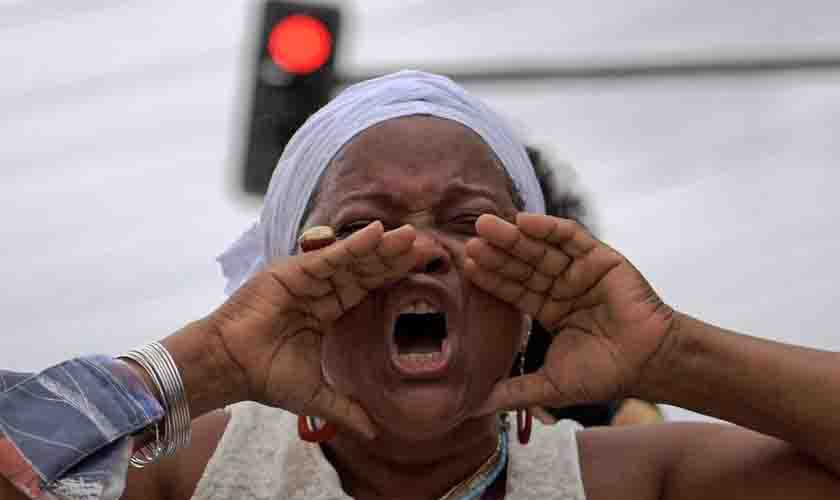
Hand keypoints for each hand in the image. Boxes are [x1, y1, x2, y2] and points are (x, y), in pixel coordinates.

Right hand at [208, 221, 420, 437]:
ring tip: (411, 236)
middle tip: (428, 245)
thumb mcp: (316, 396)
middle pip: (366, 269)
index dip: (394, 277)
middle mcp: (320, 289)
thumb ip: (346, 409)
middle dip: (395, 258)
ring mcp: (307, 277)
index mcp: (328, 311)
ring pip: (352, 259)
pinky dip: (353, 245)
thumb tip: (374, 434)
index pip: (368, 288)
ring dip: (381, 248)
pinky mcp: (293, 271)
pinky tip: (377, 233)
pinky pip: (329, 256)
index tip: (423, 268)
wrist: (230, 369)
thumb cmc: (266, 378)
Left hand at [464, 213, 675, 414]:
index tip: (466, 267)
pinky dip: (548, 228)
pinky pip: (570, 237)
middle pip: (523, 265)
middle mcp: (561, 286)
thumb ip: (514, 392)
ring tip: (486, 225)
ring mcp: (580, 270)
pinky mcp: (600, 257)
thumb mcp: (550, 385)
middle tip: (469, 241)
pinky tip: (524, 221)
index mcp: (549, 309)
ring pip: (541, 249)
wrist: (648, 363)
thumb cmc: (605, 375)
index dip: (492, 279)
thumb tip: (472, 407)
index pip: (514, 289)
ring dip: (513, 236)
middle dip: (497, 253)